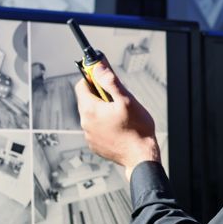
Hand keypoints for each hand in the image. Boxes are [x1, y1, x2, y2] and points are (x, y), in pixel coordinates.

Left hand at [74, 59, 160, 179]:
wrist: (140, 156)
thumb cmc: (137, 129)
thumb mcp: (127, 100)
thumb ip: (110, 82)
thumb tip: (99, 68)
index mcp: (90, 109)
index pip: (82, 85)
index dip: (92, 78)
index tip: (103, 77)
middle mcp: (85, 122)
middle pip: (87, 100)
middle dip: (100, 95)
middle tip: (117, 98)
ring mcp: (89, 135)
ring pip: (92, 114)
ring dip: (102, 111)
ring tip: (121, 115)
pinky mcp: (94, 144)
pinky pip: (96, 128)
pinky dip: (104, 125)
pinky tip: (118, 127)